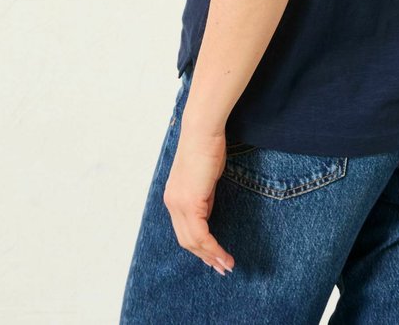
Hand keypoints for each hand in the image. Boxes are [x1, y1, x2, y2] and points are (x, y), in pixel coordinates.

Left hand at [163, 121, 235, 275]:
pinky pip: (200, 234)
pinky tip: (222, 254)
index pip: (184, 230)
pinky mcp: (189, 203)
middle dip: (205, 257)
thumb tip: (206, 212)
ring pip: (192, 241)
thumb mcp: (204, 178)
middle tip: (222, 267)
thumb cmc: (207, 147)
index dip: (199, 247)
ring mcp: (179, 204)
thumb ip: (203, 197)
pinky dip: (212, 247)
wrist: (203, 131)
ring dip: (210, 256)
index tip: (214, 257)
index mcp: (174, 197)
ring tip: (226, 265)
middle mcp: (172, 203)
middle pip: (186, 240)